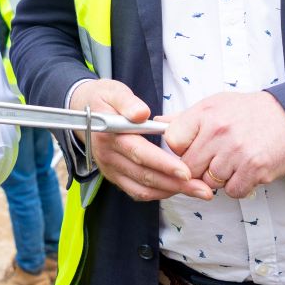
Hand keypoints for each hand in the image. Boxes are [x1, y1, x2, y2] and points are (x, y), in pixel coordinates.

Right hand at [70, 79, 211, 202]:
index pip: (139, 152)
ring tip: (198, 191)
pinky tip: (177, 190)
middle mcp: (107, 155)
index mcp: (109, 133)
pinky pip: (136, 191)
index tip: (186, 171)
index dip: (163, 163)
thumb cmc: (103, 99)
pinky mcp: (114, 176)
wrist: (81, 111)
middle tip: (203, 188)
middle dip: (176, 184)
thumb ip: (127, 101)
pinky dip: (158, 193)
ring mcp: (110, 168)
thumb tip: (141, 113)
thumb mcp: (113, 90)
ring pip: (142, 187)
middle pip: (144, 174)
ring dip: (171, 191)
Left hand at [163, 91, 284, 199]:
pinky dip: (236, 186)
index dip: (179, 150)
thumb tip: (156, 123)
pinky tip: (243, 171)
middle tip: (212, 160)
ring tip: (231, 163)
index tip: (191, 149)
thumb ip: (185, 118)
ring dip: (218, 179)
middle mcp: (219, 131)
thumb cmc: (247, 112)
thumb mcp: (214, 105)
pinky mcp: (255, 169)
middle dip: (197, 168)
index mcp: (205, 113)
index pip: (173, 141)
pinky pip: (232, 191)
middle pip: (189, 167)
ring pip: (209, 182)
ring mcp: (237, 151)